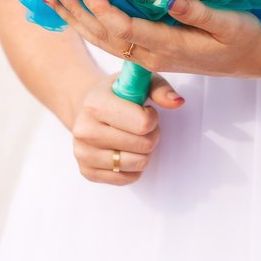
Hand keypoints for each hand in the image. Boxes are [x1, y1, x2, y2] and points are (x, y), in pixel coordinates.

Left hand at [43, 0, 260, 78]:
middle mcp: (151, 53)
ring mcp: (148, 55)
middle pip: (101, 34)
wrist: (252, 62)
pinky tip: (77, 11)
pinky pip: (111, 39)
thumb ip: (200, 14)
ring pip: (101, 39)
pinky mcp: (149, 51)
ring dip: (75, 18)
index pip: (123, 28)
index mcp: (167, 46)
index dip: (99, 7)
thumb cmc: (243, 39)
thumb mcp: (230, 25)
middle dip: (74, 10)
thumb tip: (172, 1)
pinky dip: (88, 24)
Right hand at [69, 69, 183, 185]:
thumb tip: (177, 102)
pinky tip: (125, 150)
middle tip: (142, 126)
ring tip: (134, 137)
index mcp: (96, 103)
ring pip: (138, 163)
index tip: (146, 111)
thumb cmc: (116, 94)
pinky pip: (128, 178)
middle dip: (152, 135)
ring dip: (144, 151)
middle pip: (144, 145)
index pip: (143, 123)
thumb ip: (159, 88)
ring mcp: (83, 154)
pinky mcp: (87, 172)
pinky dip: (133, 167)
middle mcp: (84, 130)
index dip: (153, 118)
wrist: (86, 108)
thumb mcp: (137, 82)